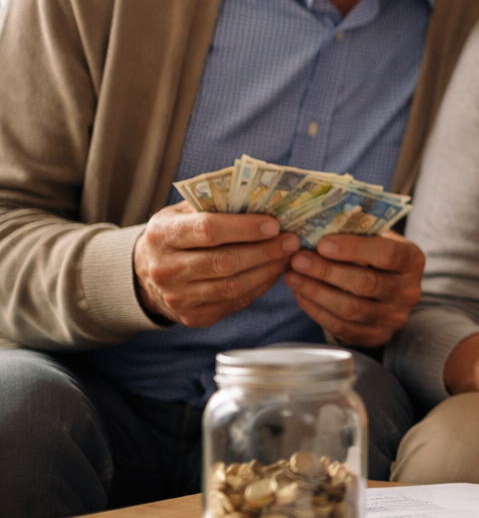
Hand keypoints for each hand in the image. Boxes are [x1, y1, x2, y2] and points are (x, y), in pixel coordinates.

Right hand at [133, 202, 297, 327]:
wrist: (147, 272)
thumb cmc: (176, 233)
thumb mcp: (183, 212)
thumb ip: (215, 205)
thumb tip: (263, 200)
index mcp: (162, 236)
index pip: (208, 231)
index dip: (245, 228)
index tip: (274, 224)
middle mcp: (164, 270)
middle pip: (224, 262)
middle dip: (264, 251)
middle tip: (292, 241)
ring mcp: (177, 298)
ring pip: (233, 287)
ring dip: (267, 271)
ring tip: (287, 256)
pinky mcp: (192, 317)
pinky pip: (234, 304)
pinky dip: (259, 288)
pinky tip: (273, 273)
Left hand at [282, 231, 424, 346]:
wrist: (389, 291)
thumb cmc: (376, 256)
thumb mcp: (377, 238)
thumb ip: (356, 233)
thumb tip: (315, 228)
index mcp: (412, 260)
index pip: (387, 254)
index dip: (353, 249)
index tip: (322, 243)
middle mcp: (408, 291)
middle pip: (365, 283)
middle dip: (326, 271)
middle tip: (298, 259)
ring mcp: (393, 317)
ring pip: (350, 308)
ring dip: (316, 291)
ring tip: (292, 276)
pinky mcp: (376, 337)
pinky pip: (341, 327)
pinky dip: (316, 310)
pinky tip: (301, 294)